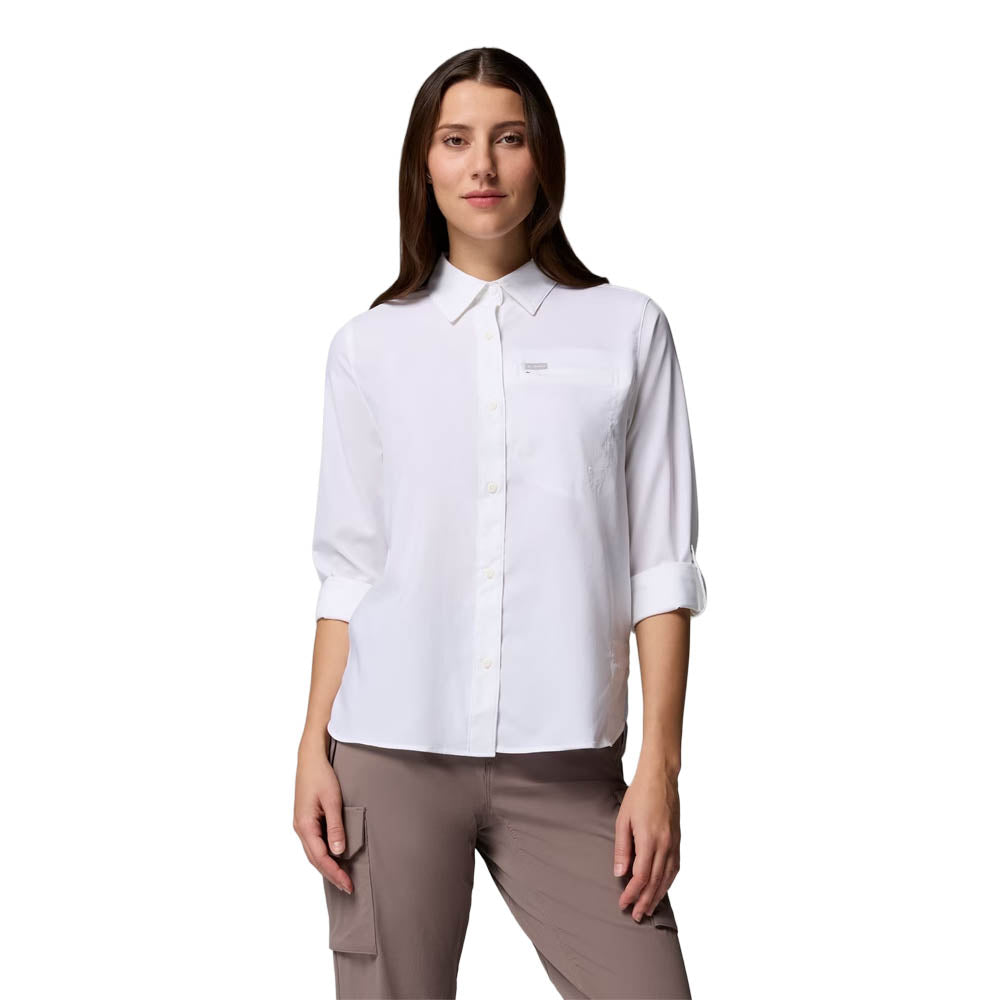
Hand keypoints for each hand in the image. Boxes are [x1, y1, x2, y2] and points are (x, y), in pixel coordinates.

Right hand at [293, 742, 353, 893]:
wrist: (310, 758)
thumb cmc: (322, 776)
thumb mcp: (332, 800)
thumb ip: (335, 826)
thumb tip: (338, 852)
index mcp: (304, 826)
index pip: (320, 858)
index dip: (335, 873)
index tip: (348, 884)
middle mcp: (299, 828)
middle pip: (315, 859)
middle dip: (331, 874)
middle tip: (348, 887)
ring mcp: (300, 824)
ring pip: (313, 852)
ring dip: (326, 866)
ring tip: (342, 878)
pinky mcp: (305, 819)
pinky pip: (313, 843)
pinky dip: (322, 854)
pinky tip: (332, 857)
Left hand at [612, 764, 680, 920]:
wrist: (661, 778)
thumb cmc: (638, 795)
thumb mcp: (623, 820)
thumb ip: (622, 848)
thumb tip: (620, 873)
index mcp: (649, 840)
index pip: (641, 877)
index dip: (632, 893)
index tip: (623, 903)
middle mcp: (665, 845)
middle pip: (655, 882)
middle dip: (645, 901)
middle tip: (636, 916)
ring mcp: (674, 843)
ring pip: (667, 878)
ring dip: (658, 896)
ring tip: (648, 909)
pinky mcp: (678, 840)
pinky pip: (675, 867)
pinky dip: (668, 882)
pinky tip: (662, 888)